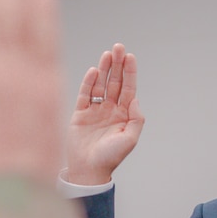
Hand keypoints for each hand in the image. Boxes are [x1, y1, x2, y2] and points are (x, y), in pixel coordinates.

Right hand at [64, 44, 143, 185]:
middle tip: (118, 47)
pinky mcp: (80, 114)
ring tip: (107, 54)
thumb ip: (136, 118)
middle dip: (117, 65)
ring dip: (104, 69)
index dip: (129, 72)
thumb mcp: (130, 138)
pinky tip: (94, 71)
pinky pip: (85, 95)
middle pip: (114, 82)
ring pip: (100, 85)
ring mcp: (94, 111)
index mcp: (123, 114)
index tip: (130, 57)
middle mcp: (109, 109)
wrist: (89, 170)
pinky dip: (89, 83)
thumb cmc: (110, 157)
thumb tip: (135, 99)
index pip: (128, 88)